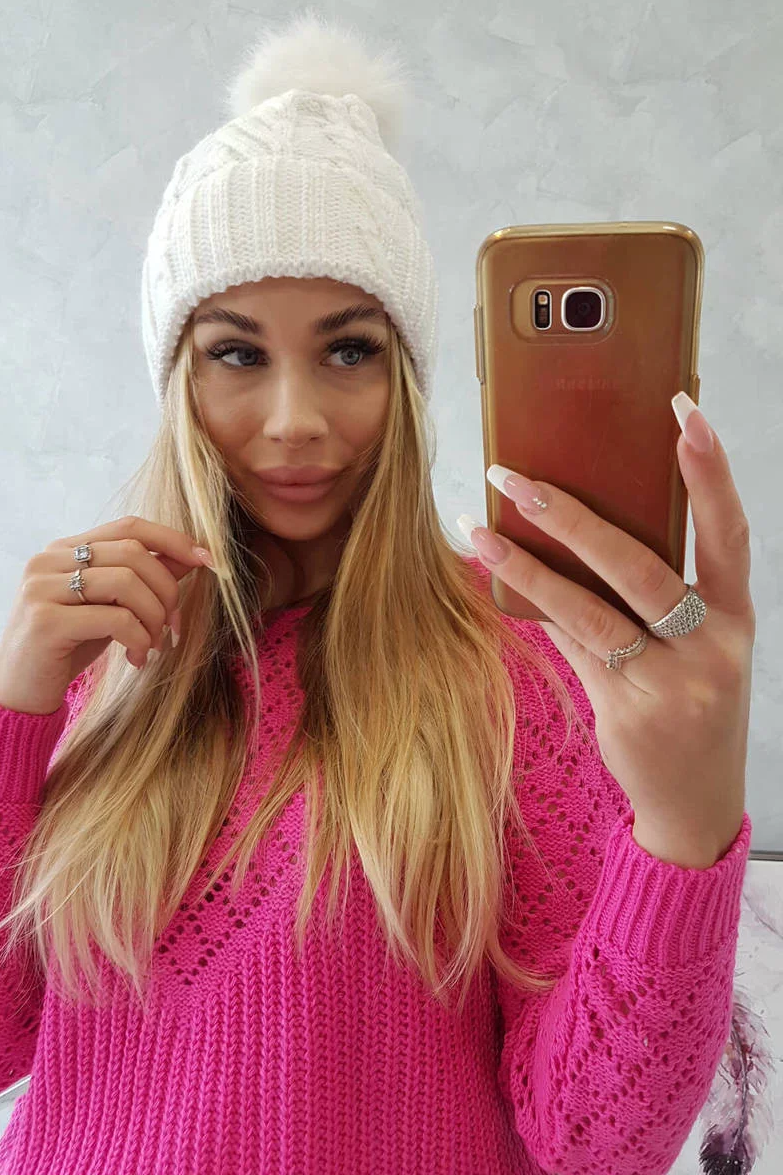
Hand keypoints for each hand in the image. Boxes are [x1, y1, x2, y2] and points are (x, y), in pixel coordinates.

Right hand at [0, 517, 212, 716]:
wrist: (21, 693)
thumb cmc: (68, 647)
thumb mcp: (109, 606)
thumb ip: (140, 579)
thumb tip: (189, 557)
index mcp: (64, 549)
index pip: (129, 526)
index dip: (173, 539)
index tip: (208, 560)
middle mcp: (49, 559)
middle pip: (133, 553)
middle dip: (167, 590)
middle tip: (173, 626)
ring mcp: (42, 588)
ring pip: (126, 582)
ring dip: (154, 617)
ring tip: (153, 645)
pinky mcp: (45, 621)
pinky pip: (115, 618)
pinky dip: (139, 638)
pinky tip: (137, 658)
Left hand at [459, 392, 754, 867]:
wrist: (697, 803)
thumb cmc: (693, 705)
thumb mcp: (697, 648)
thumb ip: (652, 595)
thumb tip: (580, 525)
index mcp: (737, 617)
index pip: (727, 531)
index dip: (708, 471)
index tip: (683, 412)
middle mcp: (712, 646)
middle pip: (640, 566)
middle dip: (574, 517)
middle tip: (516, 475)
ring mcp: (671, 683)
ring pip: (589, 610)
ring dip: (528, 565)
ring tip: (478, 528)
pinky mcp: (627, 711)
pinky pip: (571, 647)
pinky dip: (535, 611)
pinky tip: (495, 581)